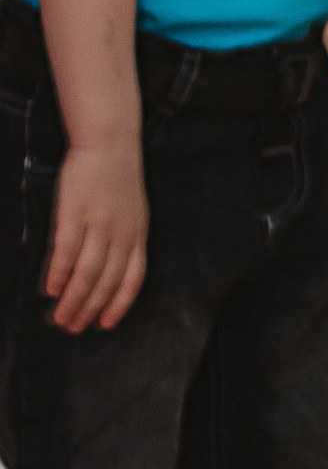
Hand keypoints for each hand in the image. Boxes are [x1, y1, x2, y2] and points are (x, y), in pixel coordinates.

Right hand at [46, 140, 147, 331]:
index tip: (104, 324)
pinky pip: (67, 251)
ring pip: (87, 273)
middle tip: (72, 327)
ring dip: (72, 299)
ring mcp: (99, 223)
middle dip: (89, 308)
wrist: (109, 142)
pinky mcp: (76, 213)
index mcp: (138, 234)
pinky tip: (49, 289)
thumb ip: (123, 239)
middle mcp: (122, 233)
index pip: (132, 278)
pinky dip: (58, 274)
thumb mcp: (133, 211)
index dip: (118, 304)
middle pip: (106, 281)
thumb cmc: (118, 177)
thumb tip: (105, 270)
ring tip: (59, 317)